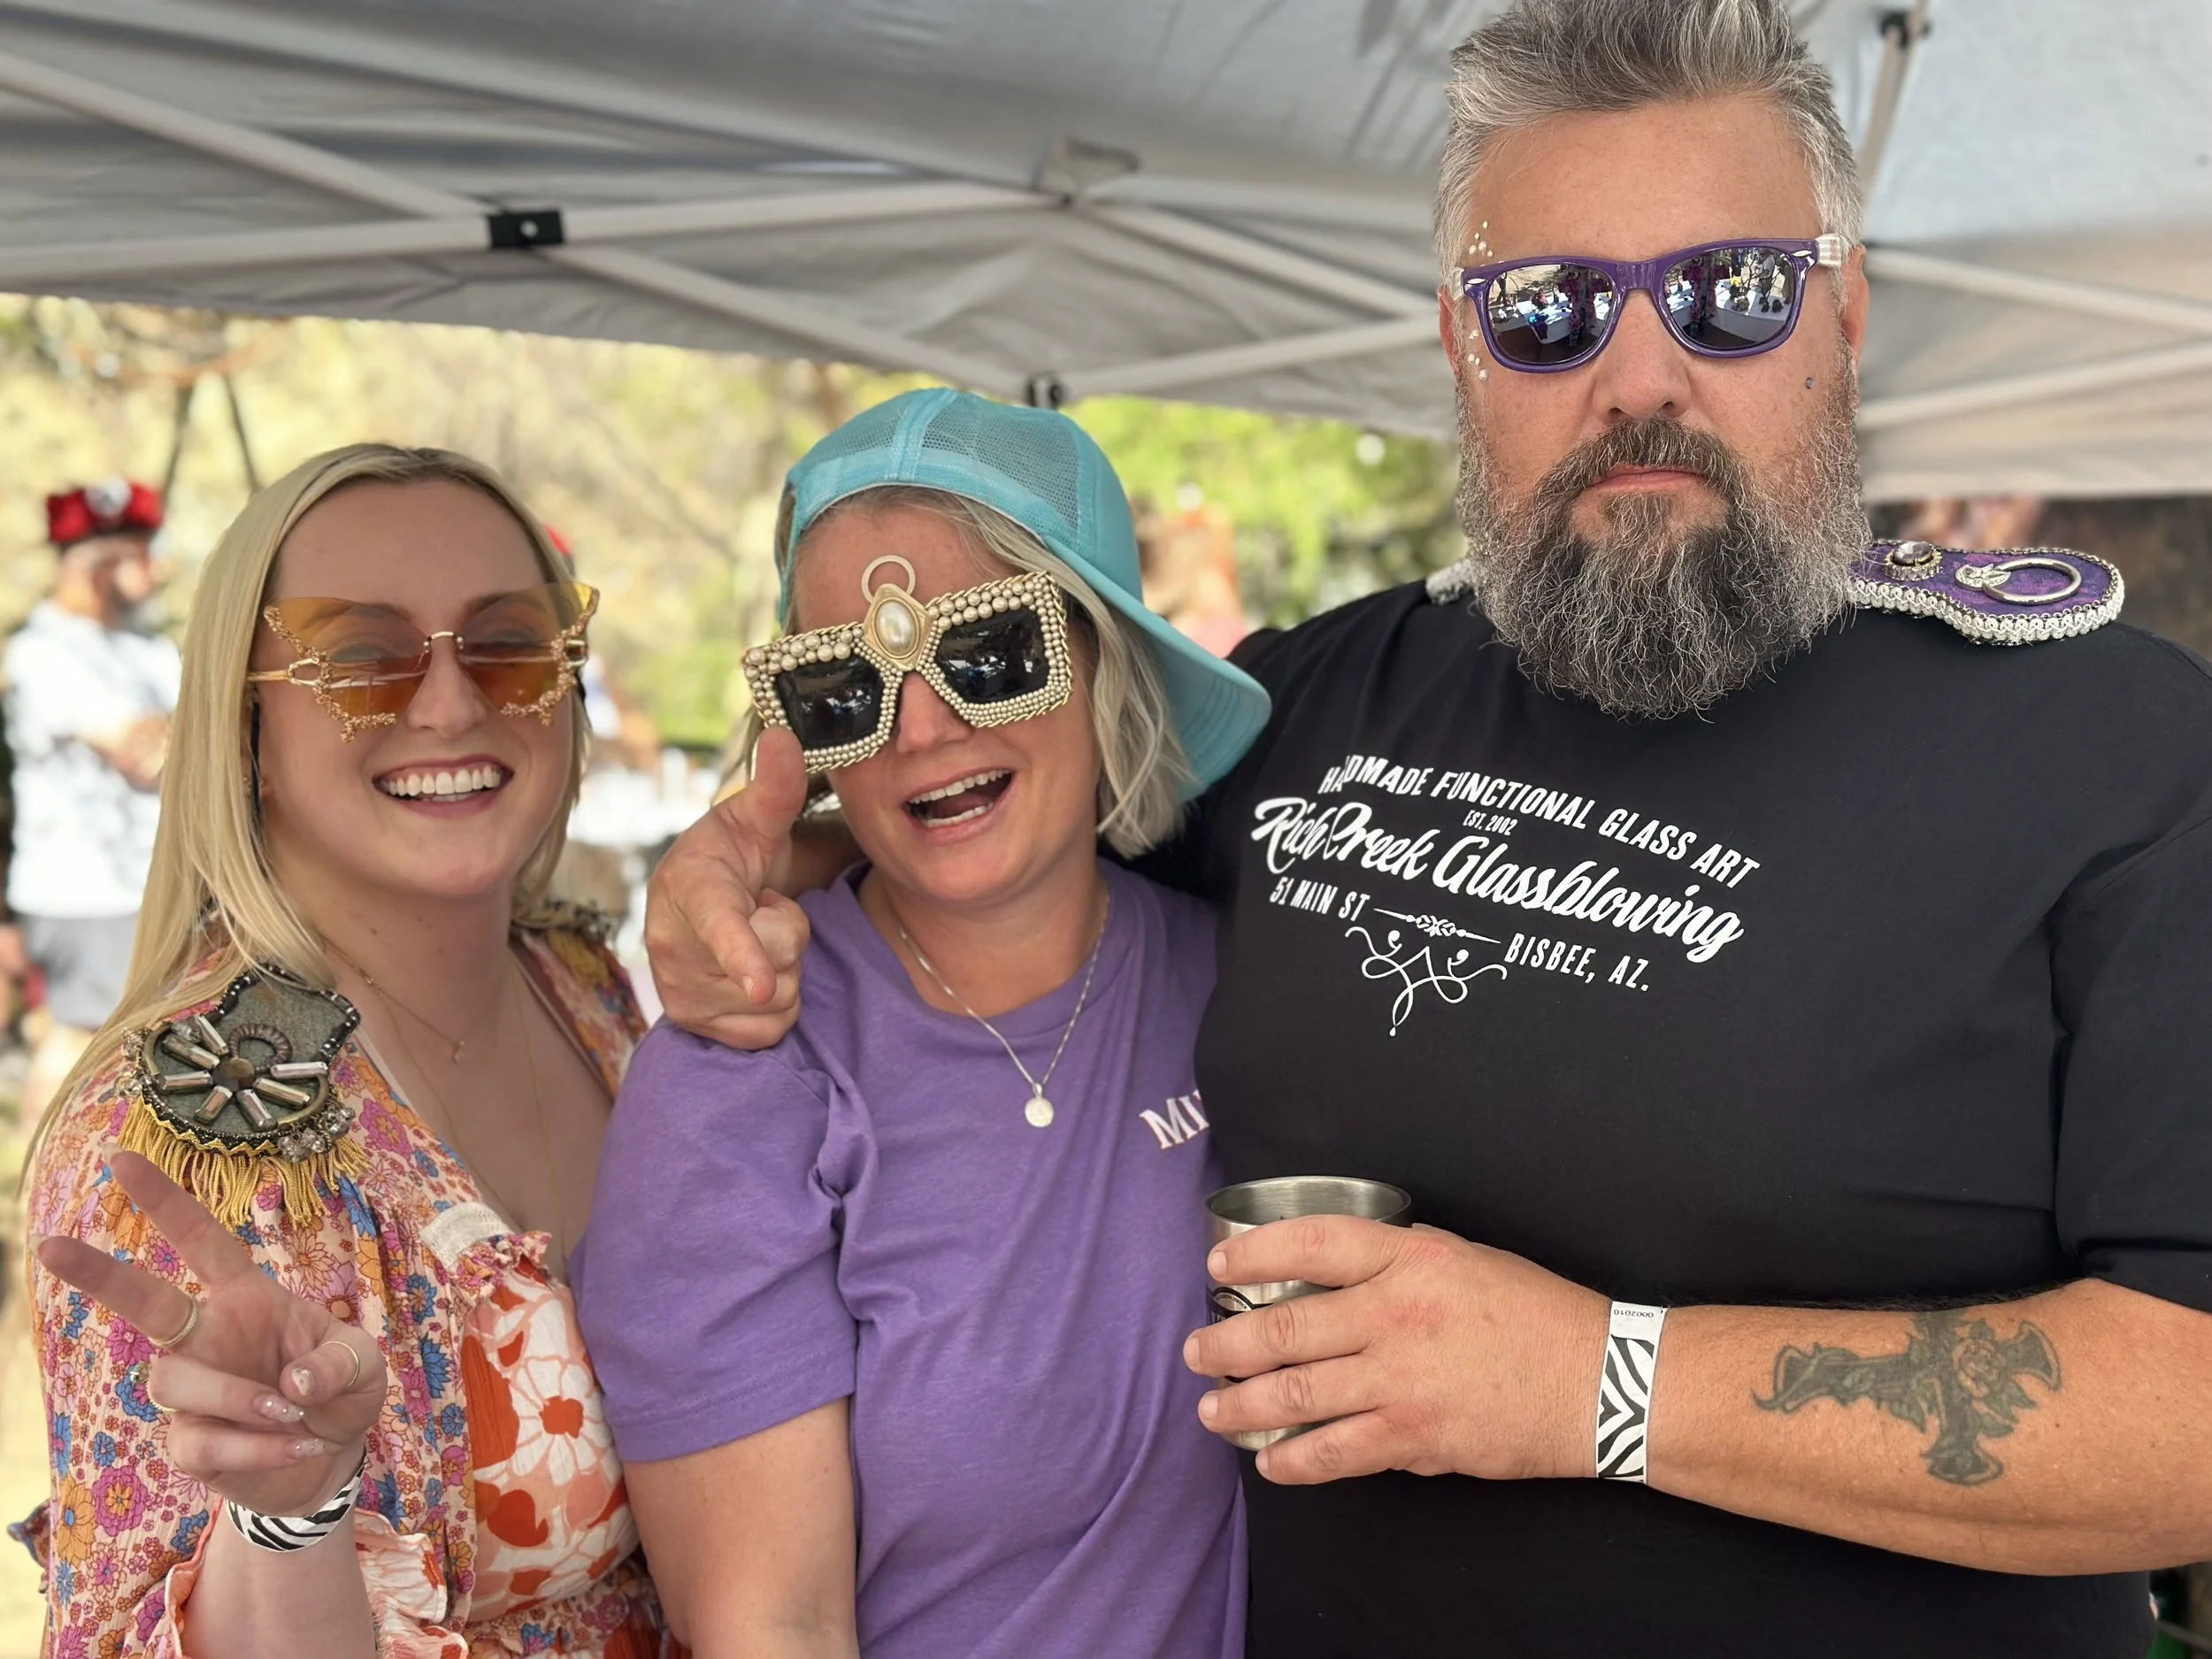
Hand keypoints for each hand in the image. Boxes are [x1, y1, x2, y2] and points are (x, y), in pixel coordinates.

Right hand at [36, 1152, 385, 1517]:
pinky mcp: (189, 1442)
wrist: (332, 1459)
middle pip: (144, 1302)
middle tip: (49, 1245)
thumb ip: (337, 1363)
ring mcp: (192, 1390)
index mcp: (246, 1298)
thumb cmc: (340, 1393)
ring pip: (178, 1382)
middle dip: (99, 1274)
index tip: (121, 1159)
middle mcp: (208, 1336)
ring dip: (240, 1400)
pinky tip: (300, 1447)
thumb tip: (292, 1384)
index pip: (202, 1242)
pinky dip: (256, 1447)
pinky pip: (203, 1441)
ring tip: (295, 1414)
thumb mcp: (363, 1366)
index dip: (165, 1202)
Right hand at [644, 728, 812, 1049]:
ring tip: (753, 941)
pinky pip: (771, 1031)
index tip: (760, 981)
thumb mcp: (752, 820)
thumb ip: (775, 786)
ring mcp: (683, 993)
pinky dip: (775, 1006)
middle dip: (788, 933)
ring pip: (778, 999)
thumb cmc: (728, 858)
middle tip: (760, 909)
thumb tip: (784, 735)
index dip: (743, 952)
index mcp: (689, 891)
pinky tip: (750, 977)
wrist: (695, 904)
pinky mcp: (698, 1028)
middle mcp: (673, 949)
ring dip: (784, 971)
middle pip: (778, 962)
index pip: (720, 925)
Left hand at [1183, 1218, 1608, 1484]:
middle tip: (1198, 1351)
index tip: (1218, 1266)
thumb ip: (1396, 1263)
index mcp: (1410, 1257)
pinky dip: (1294, 1459)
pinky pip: (1335, 1452)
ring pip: (1298, 1392)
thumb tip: (1334, 1276)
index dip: (1253, 1253)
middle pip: (1287, 1326)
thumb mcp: (1462, 1258)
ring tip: (1212, 1410)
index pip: (1311, 1244)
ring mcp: (1402, 1380)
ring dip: (1243, 1405)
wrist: (1599, 1380)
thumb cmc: (1533, 1313)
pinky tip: (1270, 1461)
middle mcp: (1396, 1314)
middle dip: (1228, 1343)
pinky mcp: (1415, 1436)